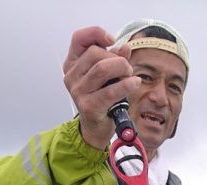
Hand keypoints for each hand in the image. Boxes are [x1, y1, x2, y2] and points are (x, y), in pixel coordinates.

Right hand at [63, 27, 141, 149]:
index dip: (96, 34)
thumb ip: (114, 59)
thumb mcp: (106, 76)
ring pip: (102, 69)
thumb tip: (125, 47)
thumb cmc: (101, 100)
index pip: (79, 39)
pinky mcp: (89, 106)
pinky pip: (110, 91)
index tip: (112, 40)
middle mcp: (71, 76)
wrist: (96, 128)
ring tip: (130, 77)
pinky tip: (134, 83)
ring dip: (121, 69)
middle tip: (127, 69)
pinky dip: (126, 85)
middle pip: (94, 53)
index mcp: (72, 64)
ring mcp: (78, 92)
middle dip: (116, 58)